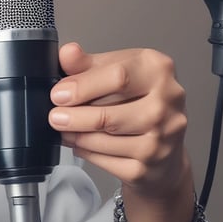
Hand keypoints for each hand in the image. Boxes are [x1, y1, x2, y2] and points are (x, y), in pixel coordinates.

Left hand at [48, 42, 189, 197]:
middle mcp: (167, 104)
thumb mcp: (115, 69)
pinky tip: (80, 143)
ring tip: (64, 128)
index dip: (82, 87)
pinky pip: (108, 162)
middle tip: (55, 116)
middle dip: (75, 117)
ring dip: (77, 135)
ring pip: (106, 141)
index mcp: (157, 70)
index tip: (59, 93)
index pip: (117, 77)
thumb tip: (67, 53)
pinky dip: (87, 152)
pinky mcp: (150, 168)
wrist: (166, 142)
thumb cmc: (139, 98)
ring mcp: (162, 140)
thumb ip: (87, 63)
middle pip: (109, 114)